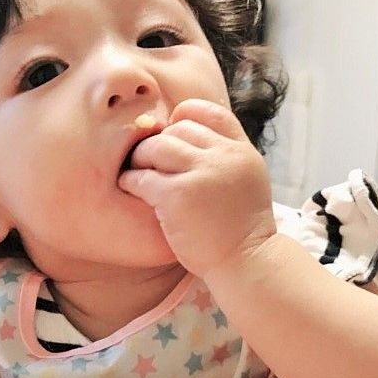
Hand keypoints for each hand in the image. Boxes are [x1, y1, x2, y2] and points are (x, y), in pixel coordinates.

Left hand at [118, 99, 275, 278]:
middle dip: (159, 142)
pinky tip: (130, 187)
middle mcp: (224, 156)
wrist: (247, 264)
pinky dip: (131, 180)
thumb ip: (224, 156)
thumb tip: (187, 133)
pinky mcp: (177, 195)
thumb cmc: (240, 228)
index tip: (172, 130)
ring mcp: (201, 174)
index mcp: (241, 151)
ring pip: (156, 146)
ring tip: (137, 172)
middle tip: (148, 160)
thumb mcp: (246, 180)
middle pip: (178, 129)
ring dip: (141, 158)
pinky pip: (142, 176)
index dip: (185, 116)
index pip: (211, 113)